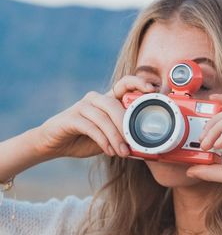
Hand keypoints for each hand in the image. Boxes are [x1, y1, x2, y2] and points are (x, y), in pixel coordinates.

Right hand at [37, 74, 158, 159]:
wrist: (55, 144)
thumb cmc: (85, 139)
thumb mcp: (108, 138)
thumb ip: (123, 136)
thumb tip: (144, 146)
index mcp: (107, 99)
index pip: (124, 84)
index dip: (138, 82)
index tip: (152, 89)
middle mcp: (95, 99)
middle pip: (114, 105)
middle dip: (126, 125)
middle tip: (134, 144)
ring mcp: (82, 106)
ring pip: (103, 117)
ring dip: (115, 136)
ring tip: (123, 152)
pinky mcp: (71, 118)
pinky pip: (90, 127)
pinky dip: (102, 140)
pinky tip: (109, 151)